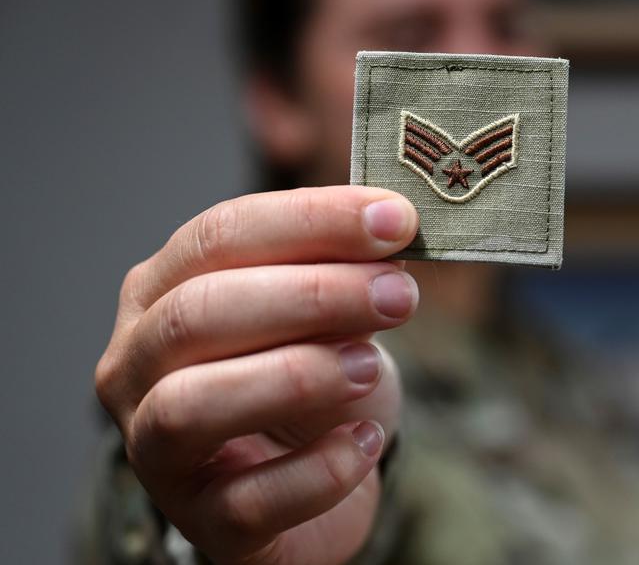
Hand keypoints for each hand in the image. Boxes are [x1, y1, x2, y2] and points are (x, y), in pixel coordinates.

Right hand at [95, 186, 418, 563]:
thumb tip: (387, 240)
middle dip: (312, 295)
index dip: (312, 221)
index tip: (395, 220)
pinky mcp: (202, 522)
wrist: (320, 478)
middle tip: (398, 294)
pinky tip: (364, 443)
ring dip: (297, 376)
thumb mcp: (333, 316)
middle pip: (197, 313)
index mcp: (163, 291)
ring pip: (191, 405)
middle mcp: (137, 366)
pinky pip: (249, 500)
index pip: (220, 235)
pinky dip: (319, 469)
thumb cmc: (317, 381)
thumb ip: (345, 276)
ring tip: (370, 366)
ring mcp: (156, 450)